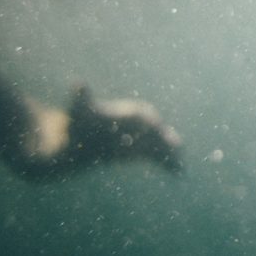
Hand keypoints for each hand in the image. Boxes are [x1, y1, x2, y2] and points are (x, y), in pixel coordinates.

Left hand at [66, 84, 182, 172]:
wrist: (84, 139)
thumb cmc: (83, 122)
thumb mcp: (80, 110)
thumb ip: (81, 97)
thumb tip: (77, 82)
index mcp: (132, 111)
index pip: (145, 115)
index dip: (150, 120)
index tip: (155, 126)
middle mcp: (143, 123)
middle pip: (158, 130)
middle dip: (165, 137)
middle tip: (174, 144)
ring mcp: (146, 137)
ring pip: (162, 144)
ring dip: (172, 152)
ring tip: (179, 163)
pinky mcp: (146, 151)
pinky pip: (160, 156)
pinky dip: (170, 163)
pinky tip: (179, 173)